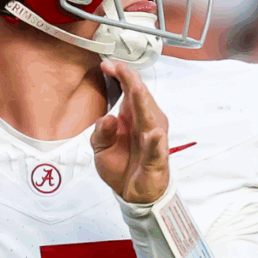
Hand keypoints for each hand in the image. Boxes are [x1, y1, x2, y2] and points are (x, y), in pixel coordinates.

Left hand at [91, 60, 170, 204]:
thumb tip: (106, 118)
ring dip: (144, 103)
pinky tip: (153, 134)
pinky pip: (157, 149)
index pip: (129, 89)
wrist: (131, 193)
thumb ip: (101, 132)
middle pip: (141, 98)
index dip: (121, 76)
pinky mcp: (156, 159)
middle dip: (132, 82)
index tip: (107, 65)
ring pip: (150, 117)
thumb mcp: (100, 147)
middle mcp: (144, 123)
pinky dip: (155, 142)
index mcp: (131, 116)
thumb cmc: (121, 165)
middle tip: (121, 69)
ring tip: (135, 88)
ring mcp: (153, 140)